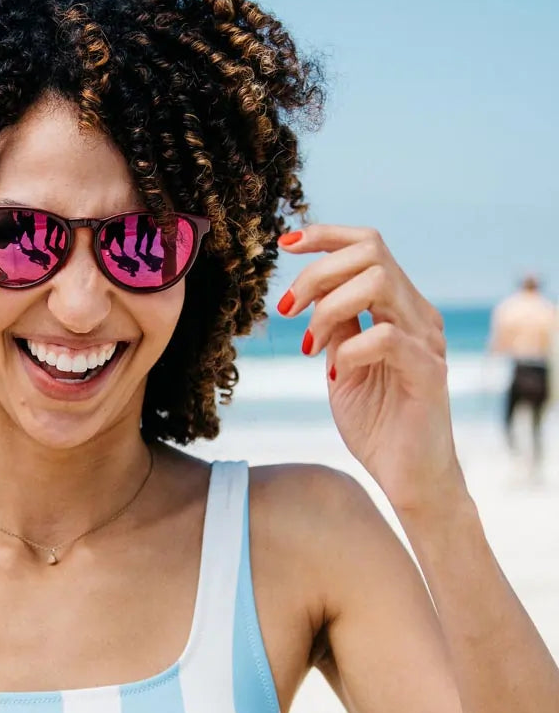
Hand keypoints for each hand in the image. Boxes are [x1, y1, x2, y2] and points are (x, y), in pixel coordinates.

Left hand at [276, 225, 463, 511]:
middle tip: (286, 309)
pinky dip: (349, 348)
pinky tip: (335, 372)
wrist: (408, 478)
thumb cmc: (376, 422)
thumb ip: (336, 324)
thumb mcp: (341, 363)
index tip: (284, 243)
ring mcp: (427, 340)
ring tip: (310, 346)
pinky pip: (386, 337)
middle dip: (316, 272)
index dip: (326, 235)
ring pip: (378, 282)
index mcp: (399, 307)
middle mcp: (418, 315)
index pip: (369, 245)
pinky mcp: (429, 372)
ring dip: (329, 307)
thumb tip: (314, 290)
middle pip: (371, 253)